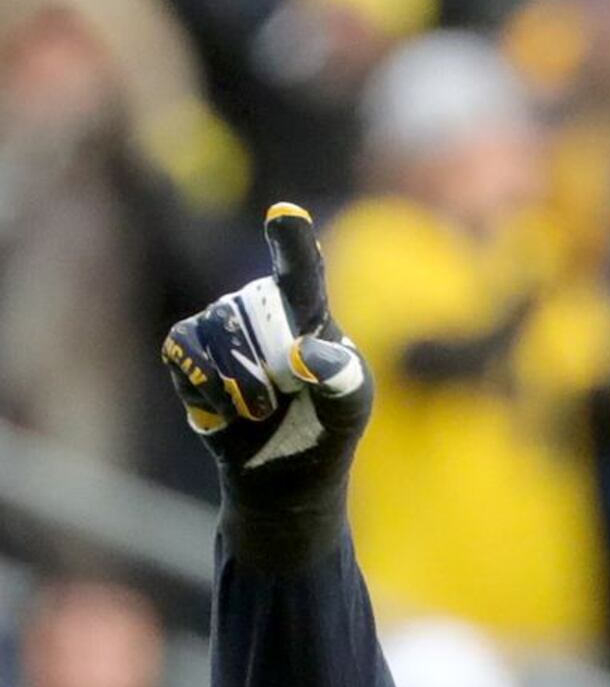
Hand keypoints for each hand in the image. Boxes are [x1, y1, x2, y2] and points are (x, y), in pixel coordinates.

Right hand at [162, 207, 370, 514]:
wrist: (286, 471)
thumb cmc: (327, 426)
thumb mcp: (349, 407)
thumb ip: (341, 379)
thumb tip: (303, 354)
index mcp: (307, 311)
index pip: (300, 270)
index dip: (291, 241)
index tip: (286, 215)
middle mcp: (260, 305)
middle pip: (251, 316)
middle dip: (269, 367)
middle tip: (288, 394)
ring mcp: (219, 321)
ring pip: (215, 333)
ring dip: (242, 385)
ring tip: (263, 408)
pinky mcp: (187, 346)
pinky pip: (184, 352)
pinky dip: (208, 387)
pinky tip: (227, 409)